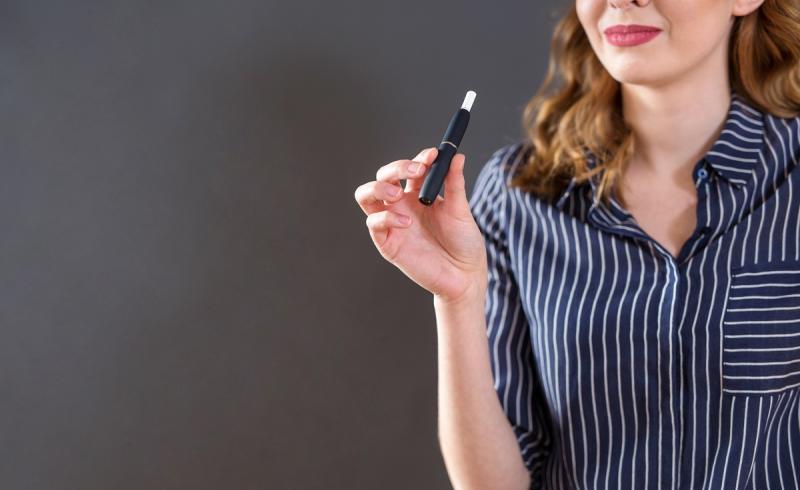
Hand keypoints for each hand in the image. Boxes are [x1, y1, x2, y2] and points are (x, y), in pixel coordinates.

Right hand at [354, 147, 487, 302]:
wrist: (464, 274)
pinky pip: (373, 223)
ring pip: (367, 196)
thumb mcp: (461, 210)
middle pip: (383, 177)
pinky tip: (406, 222)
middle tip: (415, 171)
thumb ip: (455, 184)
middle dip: (395, 168)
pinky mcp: (387, 242)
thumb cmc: (464, 242)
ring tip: (398, 194)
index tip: (433, 154)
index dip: (418, 158)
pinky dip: (386, 218)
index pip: (410, 168)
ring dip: (378, 188)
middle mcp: (402, 205)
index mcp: (419, 193)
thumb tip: (457, 156)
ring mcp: (392, 222)